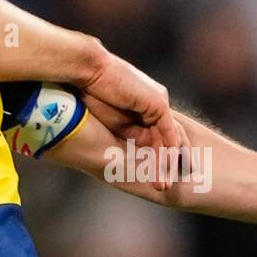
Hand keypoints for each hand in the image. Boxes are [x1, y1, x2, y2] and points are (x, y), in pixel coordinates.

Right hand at [78, 51, 186, 190]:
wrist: (88, 70)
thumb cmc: (90, 91)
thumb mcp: (111, 120)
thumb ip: (126, 133)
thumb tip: (130, 154)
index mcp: (143, 102)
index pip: (156, 134)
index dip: (157, 157)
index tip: (154, 177)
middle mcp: (156, 101)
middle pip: (167, 137)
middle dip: (167, 163)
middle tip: (163, 186)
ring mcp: (159, 101)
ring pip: (169, 139)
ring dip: (166, 163)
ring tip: (161, 185)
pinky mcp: (158, 104)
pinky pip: (168, 134)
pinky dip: (166, 153)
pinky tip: (163, 170)